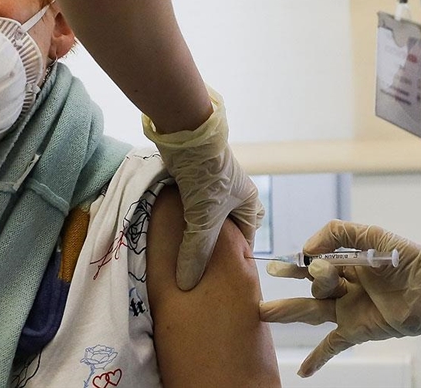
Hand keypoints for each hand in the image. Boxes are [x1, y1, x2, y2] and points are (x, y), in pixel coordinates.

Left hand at [143, 86, 263, 290]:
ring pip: (205, 217)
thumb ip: (196, 252)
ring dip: (193, 231)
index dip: (233, 257)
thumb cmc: (207, 178)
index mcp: (249, 202)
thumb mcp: (204, 220)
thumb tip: (187, 284)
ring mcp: (213, 186)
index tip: (217, 275)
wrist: (187, 136)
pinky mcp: (194, 180)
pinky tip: (171, 231)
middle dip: (211, 246)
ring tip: (181, 252)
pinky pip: (190, 206)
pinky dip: (182, 218)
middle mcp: (235, 194)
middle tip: (196, 266)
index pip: (245, 239)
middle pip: (224, 229)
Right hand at [259, 220, 420, 376]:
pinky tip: (302, 372)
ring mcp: (350, 310)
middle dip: (290, 282)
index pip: (316, 261)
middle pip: (311, 286)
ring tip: (263, 313)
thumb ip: (337, 232)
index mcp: (349, 263)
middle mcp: (346, 287)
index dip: (299, 261)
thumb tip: (307, 249)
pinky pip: (333, 345)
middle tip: (266, 281)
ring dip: (288, 312)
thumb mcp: (372, 235)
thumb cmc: (408, 259)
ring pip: (312, 310)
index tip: (285, 261)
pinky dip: (318, 359)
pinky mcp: (357, 330)